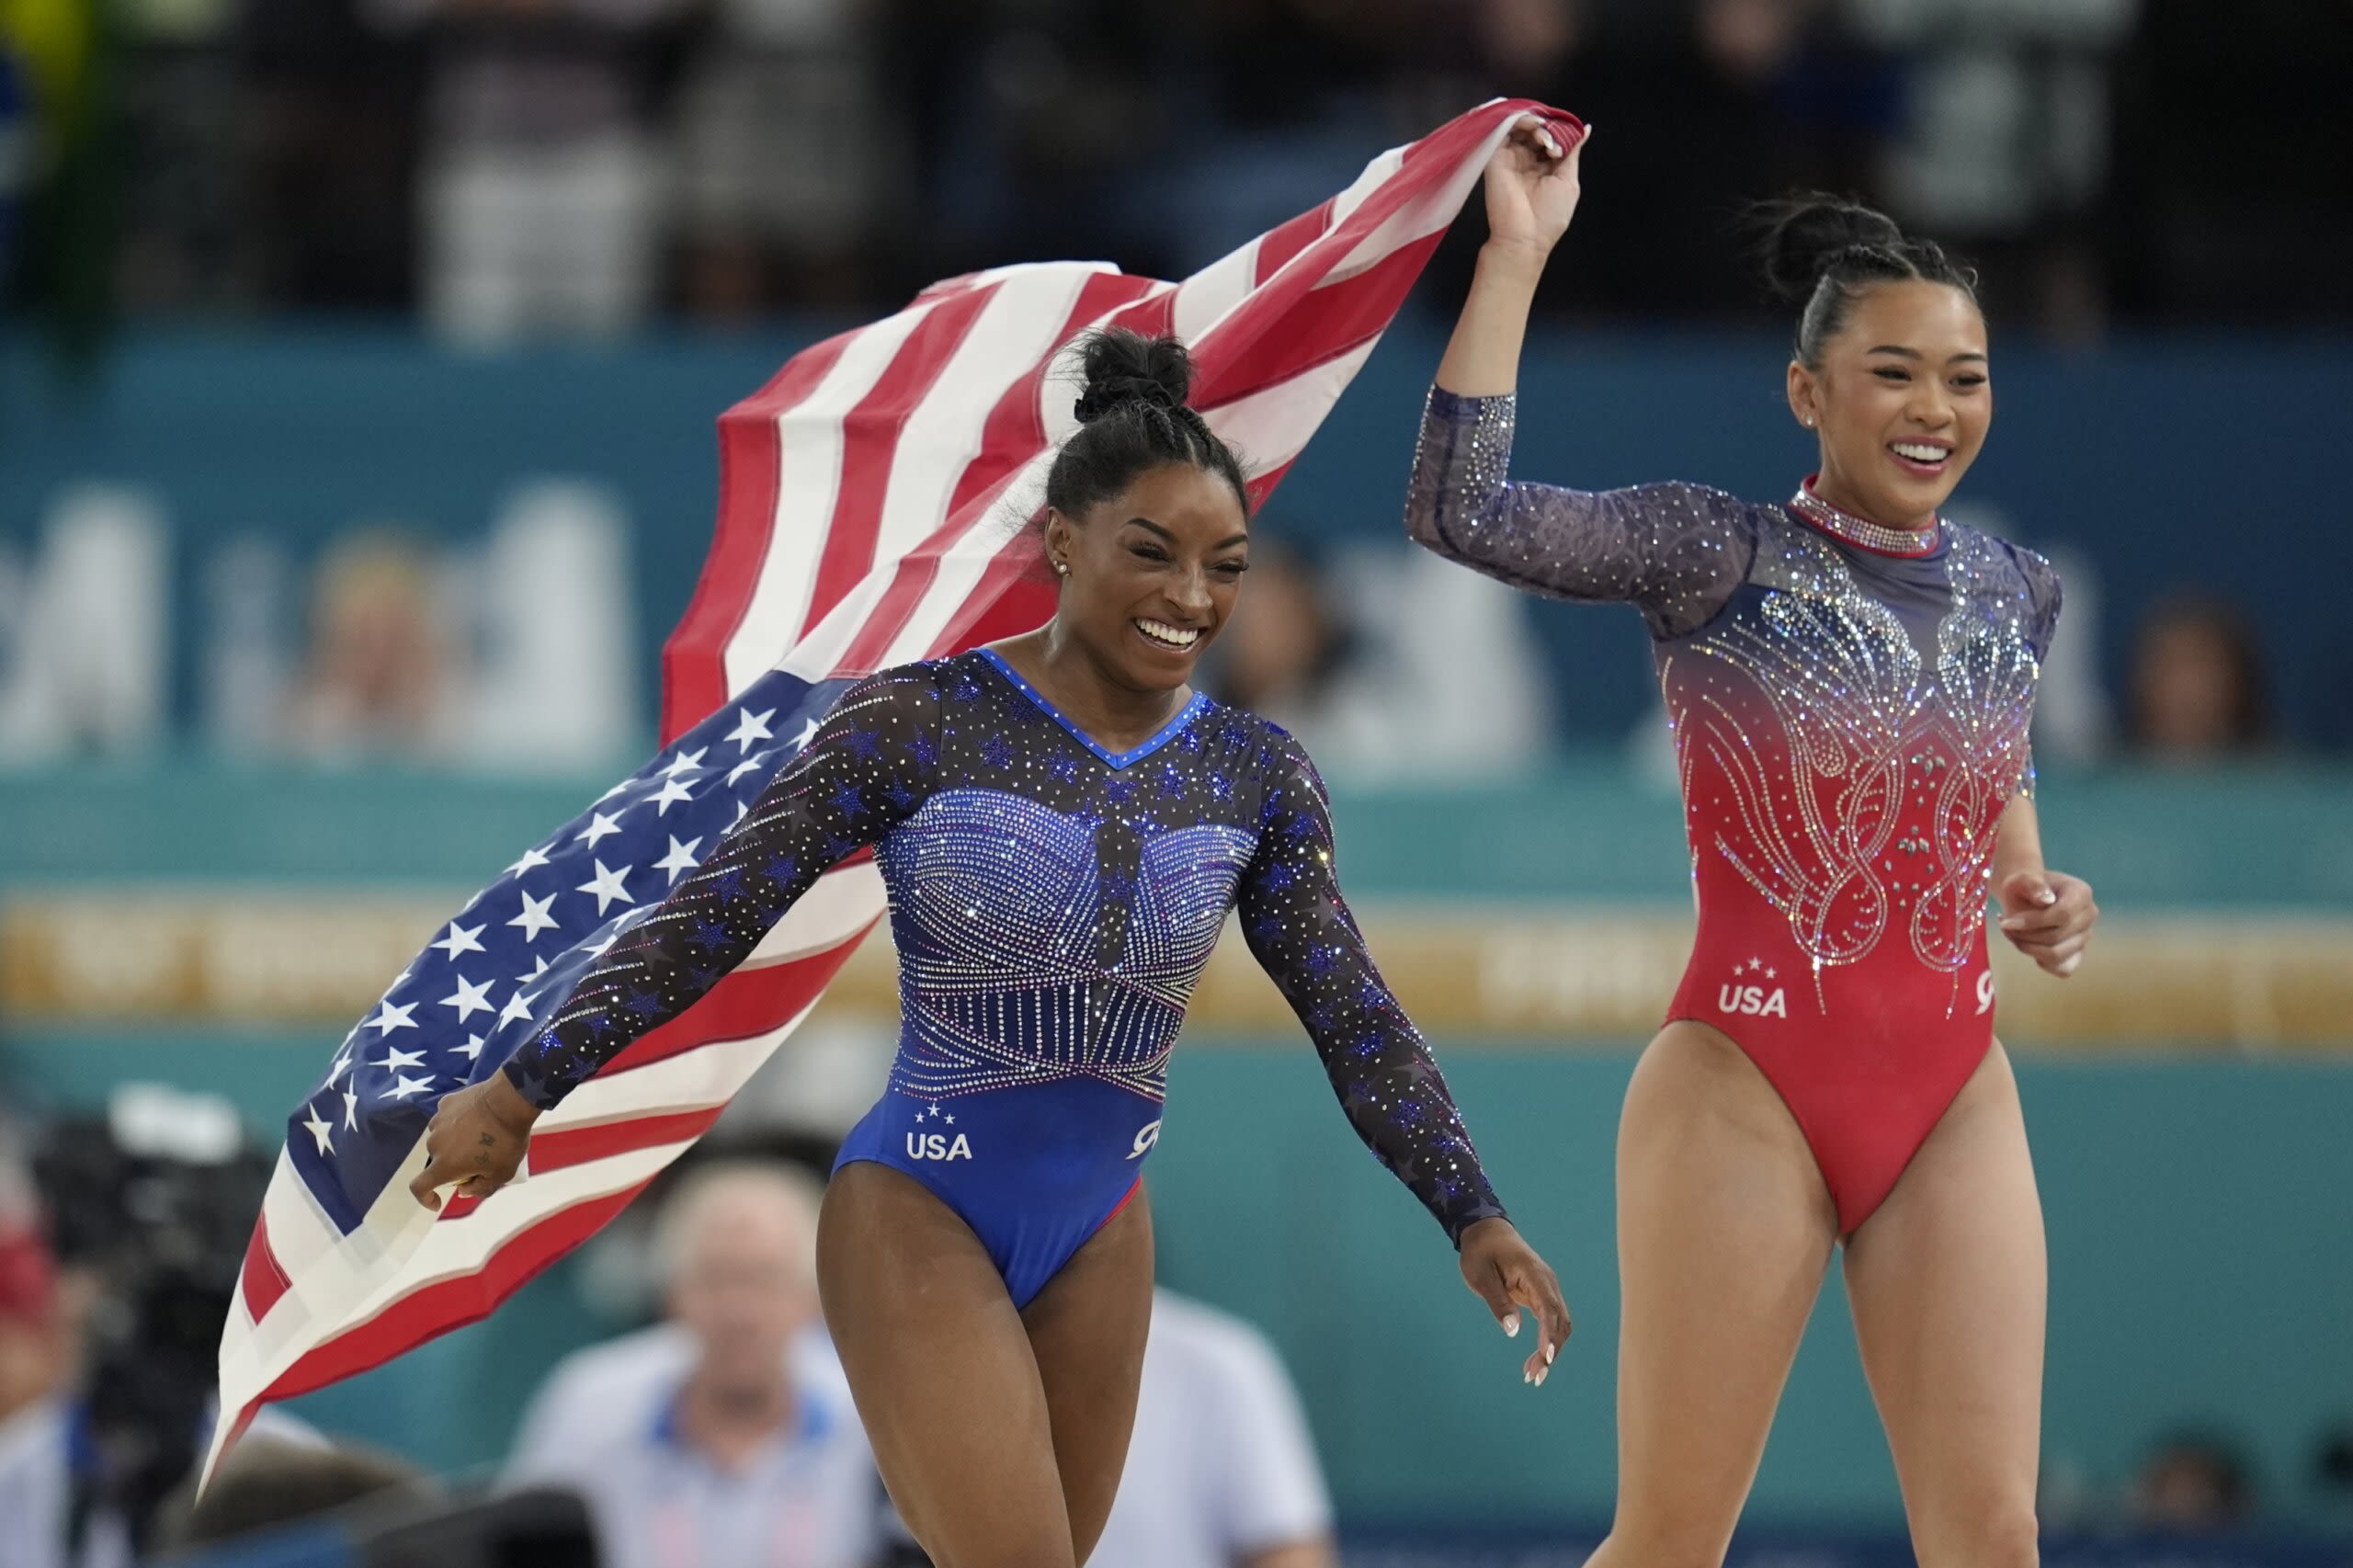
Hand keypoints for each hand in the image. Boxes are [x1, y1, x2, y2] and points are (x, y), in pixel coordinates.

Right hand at [407, 1073, 539, 1211]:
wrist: (510, 1101)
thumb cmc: (506, 1141)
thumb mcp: (501, 1174)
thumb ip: (480, 1189)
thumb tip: (464, 1189)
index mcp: (444, 1165)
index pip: (419, 1187)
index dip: (425, 1197)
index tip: (438, 1200)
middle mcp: (434, 1144)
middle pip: (439, 1160)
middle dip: (454, 1164)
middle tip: (480, 1158)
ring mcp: (438, 1121)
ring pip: (443, 1138)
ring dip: (455, 1141)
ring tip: (481, 1134)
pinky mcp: (446, 1103)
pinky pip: (448, 1118)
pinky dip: (458, 1121)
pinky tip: (478, 1117)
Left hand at [1457, 1217, 1571, 1386]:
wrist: (1486, 1232)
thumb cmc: (1481, 1252)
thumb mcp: (1481, 1276)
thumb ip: (1498, 1302)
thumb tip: (1513, 1330)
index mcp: (1534, 1273)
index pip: (1549, 1307)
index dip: (1550, 1333)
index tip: (1547, 1356)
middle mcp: (1547, 1283)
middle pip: (1560, 1321)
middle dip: (1551, 1350)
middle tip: (1535, 1377)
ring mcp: (1547, 1290)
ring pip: (1559, 1325)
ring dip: (1550, 1351)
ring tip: (1532, 1375)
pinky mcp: (1541, 1297)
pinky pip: (1550, 1323)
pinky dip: (1546, 1343)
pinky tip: (1535, 1360)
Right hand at [1482, 114, 1587, 266]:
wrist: (1523, 237)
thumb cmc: (1549, 216)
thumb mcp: (1569, 180)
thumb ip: (1573, 152)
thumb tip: (1585, 129)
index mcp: (1545, 168)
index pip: (1552, 138)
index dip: (1561, 132)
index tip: (1569, 136)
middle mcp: (1527, 161)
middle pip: (1538, 131)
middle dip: (1550, 130)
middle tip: (1555, 146)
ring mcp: (1511, 158)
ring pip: (1522, 127)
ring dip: (1537, 125)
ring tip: (1545, 139)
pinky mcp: (1496, 157)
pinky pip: (1505, 129)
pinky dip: (1521, 121)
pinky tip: (1534, 127)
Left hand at [1997, 868, 2097, 976]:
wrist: (2023, 897)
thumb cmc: (2022, 887)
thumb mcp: (2020, 879)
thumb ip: (2032, 884)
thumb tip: (2046, 900)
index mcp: (2081, 893)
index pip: (2062, 914)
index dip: (2032, 922)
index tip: (2005, 922)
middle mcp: (2089, 915)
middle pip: (2056, 937)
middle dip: (2024, 935)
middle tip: (2004, 925)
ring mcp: (2085, 936)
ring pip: (2056, 955)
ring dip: (2027, 948)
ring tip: (2011, 934)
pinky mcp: (2078, 953)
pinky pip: (2063, 969)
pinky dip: (2040, 961)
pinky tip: (2027, 945)